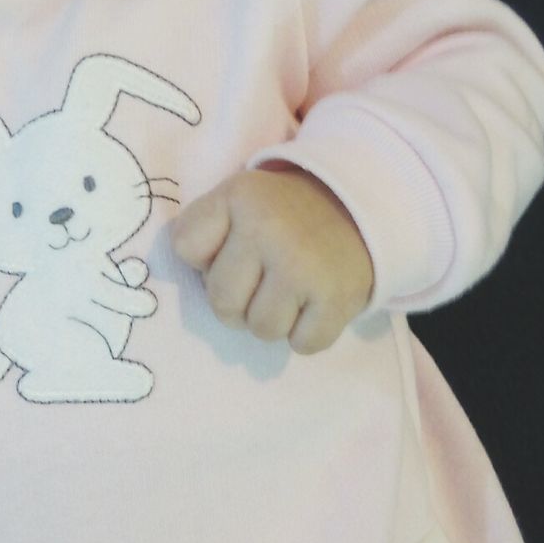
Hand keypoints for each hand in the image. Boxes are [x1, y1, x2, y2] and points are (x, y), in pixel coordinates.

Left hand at [169, 165, 373, 354]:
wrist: (357, 207)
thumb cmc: (282, 212)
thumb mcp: (237, 198)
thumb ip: (205, 228)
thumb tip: (190, 277)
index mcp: (237, 197)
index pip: (186, 248)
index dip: (204, 257)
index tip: (229, 248)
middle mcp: (268, 229)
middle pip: (222, 302)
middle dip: (236, 300)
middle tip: (259, 280)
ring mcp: (302, 267)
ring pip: (261, 330)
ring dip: (271, 319)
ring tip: (287, 291)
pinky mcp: (336, 298)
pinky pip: (302, 345)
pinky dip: (306, 333)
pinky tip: (313, 303)